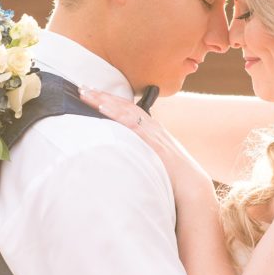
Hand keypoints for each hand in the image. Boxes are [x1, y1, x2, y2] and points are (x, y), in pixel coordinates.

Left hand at [79, 89, 213, 203]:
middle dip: (103, 96)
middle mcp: (153, 127)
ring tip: (87, 94)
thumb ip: (140, 153)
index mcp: (152, 130)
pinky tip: (103, 108)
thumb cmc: (173, 176)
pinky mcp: (154, 143)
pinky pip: (133, 125)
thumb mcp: (154, 159)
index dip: (110, 100)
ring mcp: (154, 134)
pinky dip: (117, 114)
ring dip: (106, 101)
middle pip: (125, 105)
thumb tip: (121, 153)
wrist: (191, 187)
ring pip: (127, 111)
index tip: (92, 93)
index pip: (128, 109)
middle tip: (81, 88)